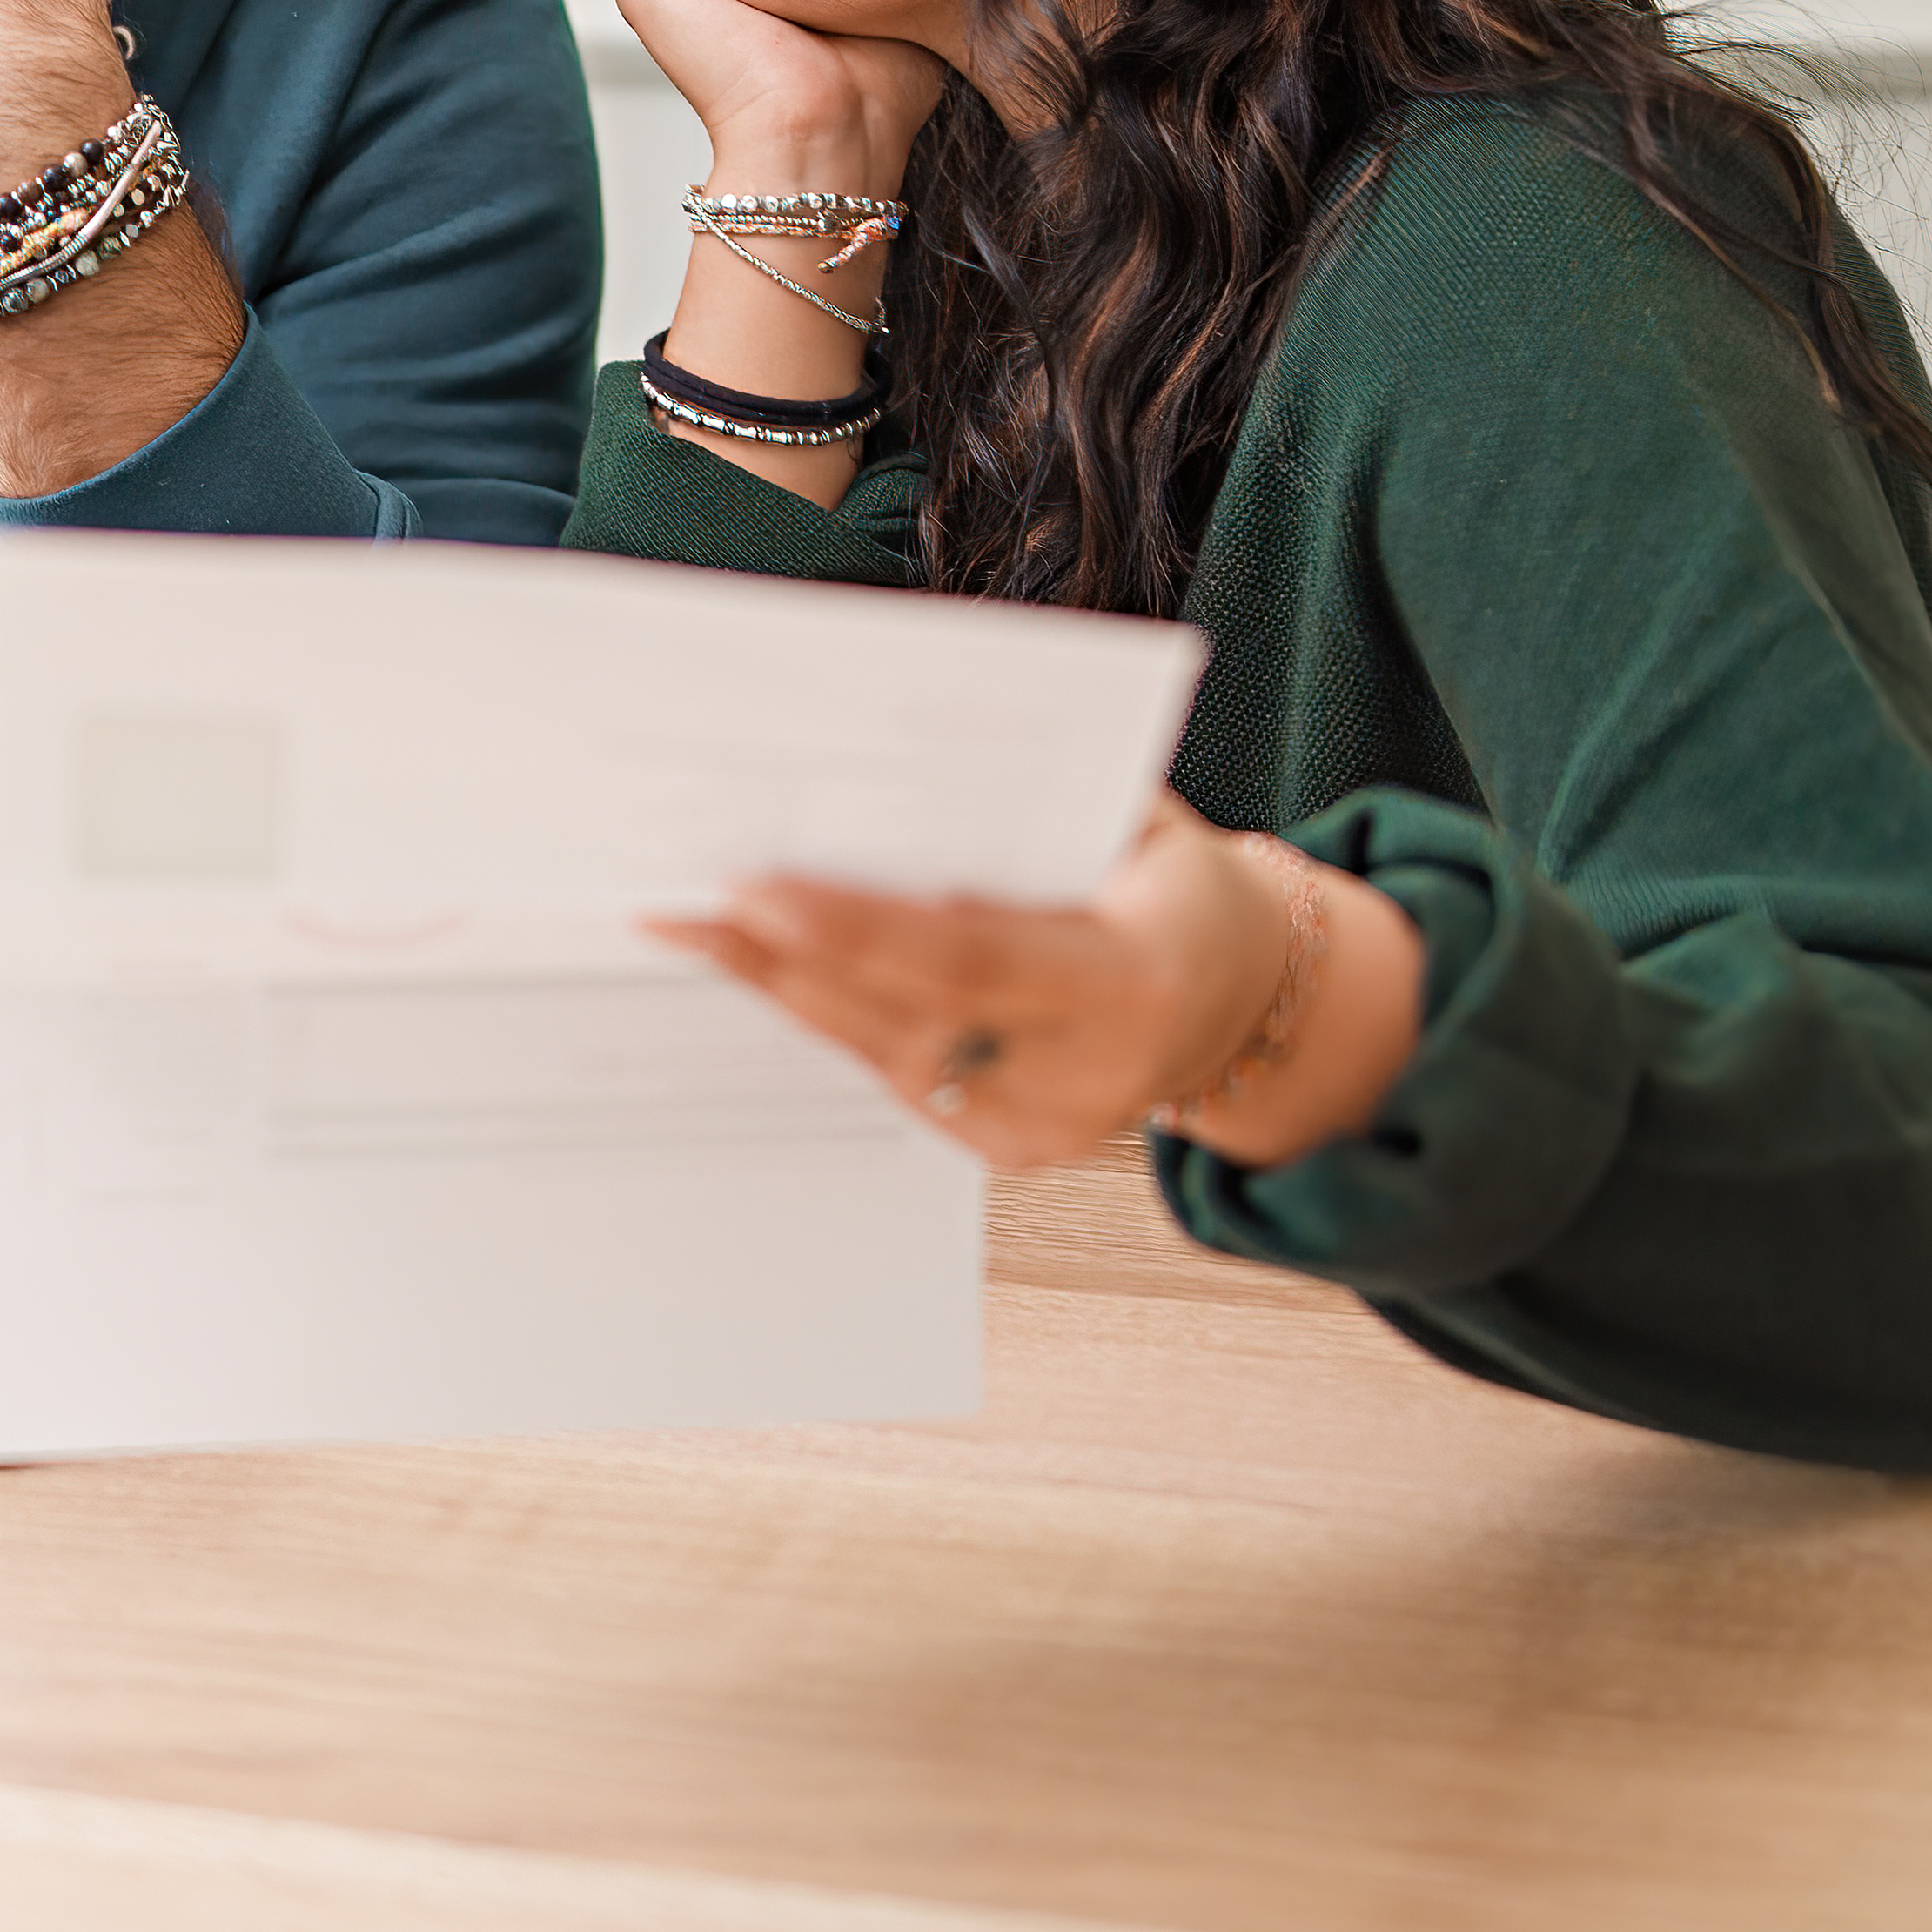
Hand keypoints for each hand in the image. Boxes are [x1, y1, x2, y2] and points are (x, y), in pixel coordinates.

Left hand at [651, 798, 1398, 1170]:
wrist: (1245, 997)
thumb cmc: (1176, 885)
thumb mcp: (1138, 826)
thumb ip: (1035, 815)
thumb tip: (879, 783)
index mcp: (1133, 982)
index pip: (968, 956)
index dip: (856, 927)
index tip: (756, 887)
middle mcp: (1092, 1075)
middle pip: (905, 1013)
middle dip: (785, 958)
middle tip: (686, 903)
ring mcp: (1049, 1127)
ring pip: (884, 1052)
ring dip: (783, 989)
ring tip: (695, 930)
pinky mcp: (1011, 1148)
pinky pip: (898, 1074)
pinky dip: (828, 1019)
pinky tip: (762, 971)